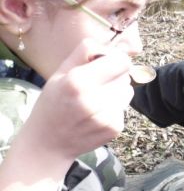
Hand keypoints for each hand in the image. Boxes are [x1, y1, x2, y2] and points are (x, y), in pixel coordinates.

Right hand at [20, 38, 133, 164]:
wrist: (48, 143)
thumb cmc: (53, 103)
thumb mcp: (60, 72)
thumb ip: (85, 54)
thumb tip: (114, 47)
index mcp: (77, 81)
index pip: (121, 61)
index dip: (117, 60)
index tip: (107, 63)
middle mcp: (94, 100)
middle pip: (125, 76)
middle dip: (113, 77)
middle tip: (94, 86)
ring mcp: (106, 117)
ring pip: (127, 92)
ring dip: (116, 93)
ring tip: (94, 101)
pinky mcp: (115, 129)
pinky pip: (124, 109)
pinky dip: (114, 109)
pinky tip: (96, 116)